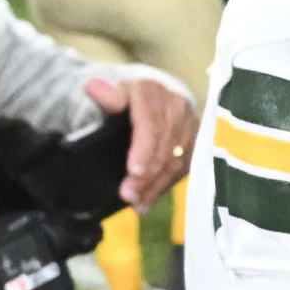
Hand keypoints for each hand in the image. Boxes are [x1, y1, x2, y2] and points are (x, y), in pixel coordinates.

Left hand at [87, 73, 196, 207]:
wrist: (151, 95)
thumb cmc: (125, 98)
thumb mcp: (112, 94)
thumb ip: (105, 95)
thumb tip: (93, 86)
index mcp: (152, 90)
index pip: (151, 122)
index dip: (144, 148)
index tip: (133, 171)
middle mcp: (177, 105)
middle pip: (165, 145)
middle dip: (147, 174)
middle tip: (128, 195)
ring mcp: (190, 123)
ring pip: (177, 159)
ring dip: (156, 184)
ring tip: (136, 202)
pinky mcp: (196, 141)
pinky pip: (184, 167)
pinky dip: (165, 186)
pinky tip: (148, 200)